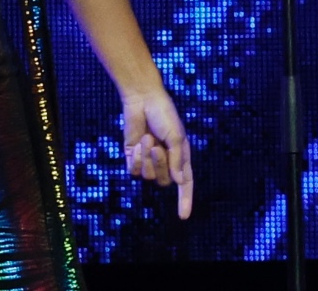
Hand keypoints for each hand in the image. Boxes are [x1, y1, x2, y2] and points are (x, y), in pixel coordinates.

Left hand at [121, 86, 194, 218]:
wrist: (143, 100)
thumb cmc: (164, 115)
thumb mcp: (176, 136)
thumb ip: (178, 160)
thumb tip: (179, 182)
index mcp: (180, 157)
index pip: (185, 184)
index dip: (185, 200)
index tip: (184, 216)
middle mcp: (165, 162)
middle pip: (163, 181)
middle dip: (160, 165)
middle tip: (157, 145)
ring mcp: (148, 161)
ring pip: (147, 176)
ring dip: (146, 158)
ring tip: (146, 139)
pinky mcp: (133, 158)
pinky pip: (133, 171)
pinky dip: (136, 158)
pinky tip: (137, 144)